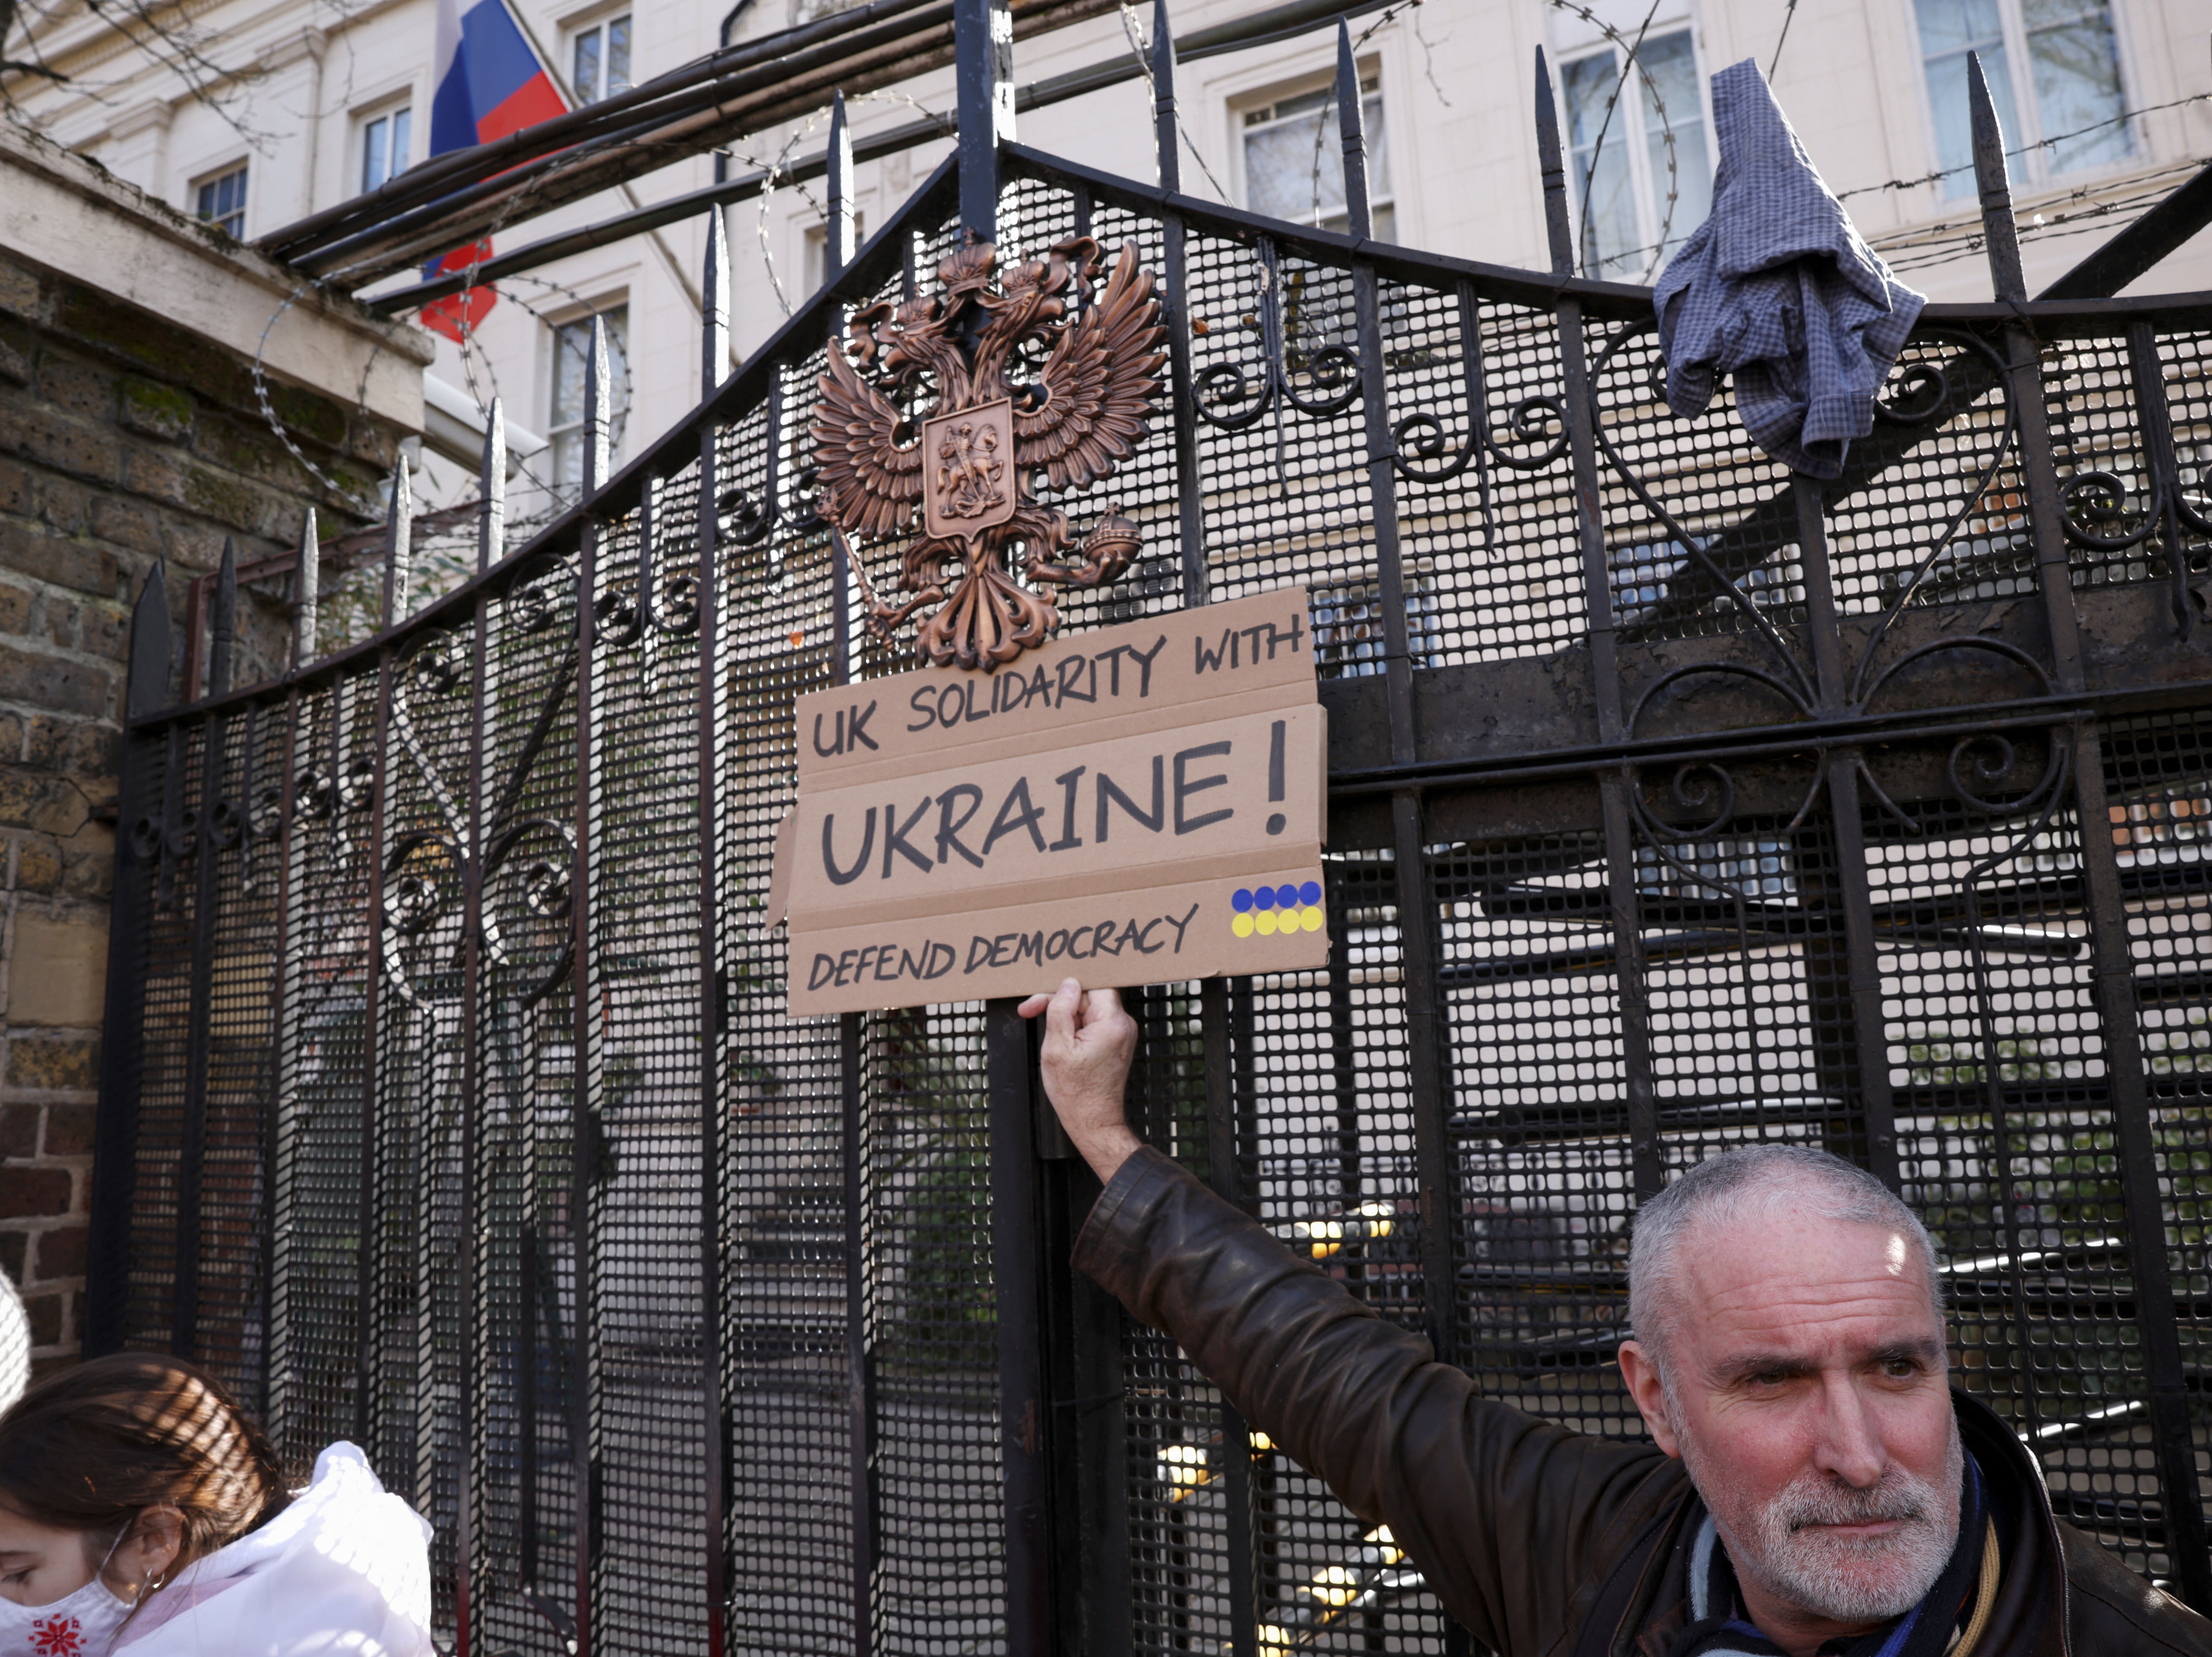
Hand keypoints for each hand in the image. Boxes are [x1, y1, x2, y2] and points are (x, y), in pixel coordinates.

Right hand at [1017, 978, 1140, 1184]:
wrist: (1093, 1121)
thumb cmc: (1075, 1092)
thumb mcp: (1057, 1047)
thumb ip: (1060, 1010)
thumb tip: (1068, 984)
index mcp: (1112, 1022)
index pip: (1092, 985)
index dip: (1064, 987)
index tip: (1042, 997)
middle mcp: (1123, 1025)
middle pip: (1089, 996)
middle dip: (1060, 1003)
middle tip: (1031, 1011)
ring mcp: (1122, 1034)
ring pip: (1090, 1010)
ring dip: (1067, 1017)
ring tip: (1049, 1037)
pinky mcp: (1117, 1043)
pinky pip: (1094, 1023)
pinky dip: (1076, 1028)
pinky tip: (1062, 1043)